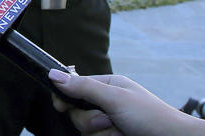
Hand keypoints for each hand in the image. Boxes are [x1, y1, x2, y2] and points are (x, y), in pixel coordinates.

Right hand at [50, 69, 204, 135]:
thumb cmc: (151, 116)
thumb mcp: (115, 97)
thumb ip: (84, 87)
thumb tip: (53, 74)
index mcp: (107, 86)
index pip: (74, 87)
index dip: (65, 97)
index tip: (61, 106)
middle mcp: (106, 104)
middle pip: (77, 112)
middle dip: (90, 120)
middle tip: (108, 121)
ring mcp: (109, 122)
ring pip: (85, 129)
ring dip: (101, 133)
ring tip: (119, 131)